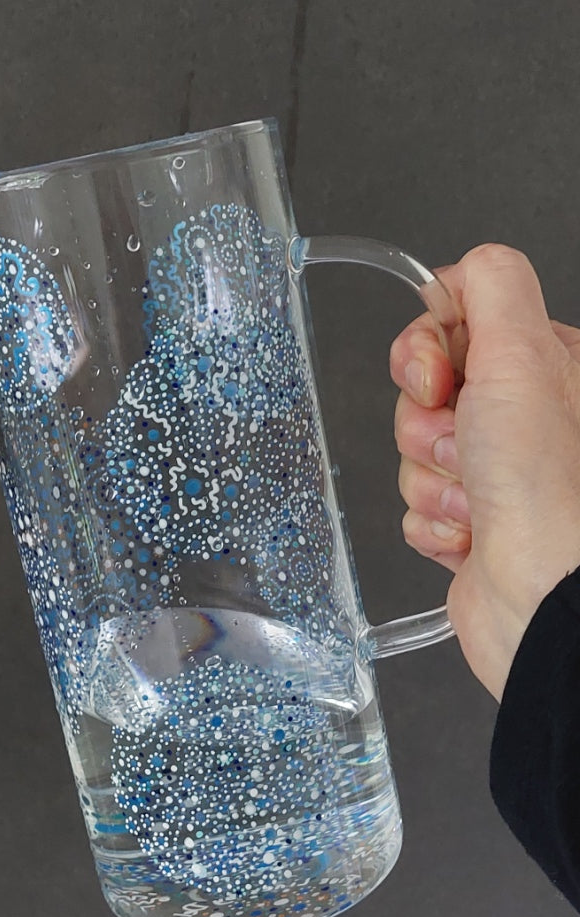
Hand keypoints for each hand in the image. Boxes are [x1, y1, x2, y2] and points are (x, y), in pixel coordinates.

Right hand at [390, 243, 579, 700]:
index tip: (440, 377)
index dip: (428, 351)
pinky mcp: (472, 522)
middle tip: (468, 446)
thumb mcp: (524, 355)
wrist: (543, 598)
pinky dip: (434, 522)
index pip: (454, 324)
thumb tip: (460, 269)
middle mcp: (524, 417)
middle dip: (429, 426)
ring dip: (433, 480)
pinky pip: (416, 504)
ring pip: (414, 451)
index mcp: (546, 366)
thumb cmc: (550, 492)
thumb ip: (491, 287)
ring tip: (477, 500)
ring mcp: (497, 473)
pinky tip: (472, 535)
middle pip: (424, 392)